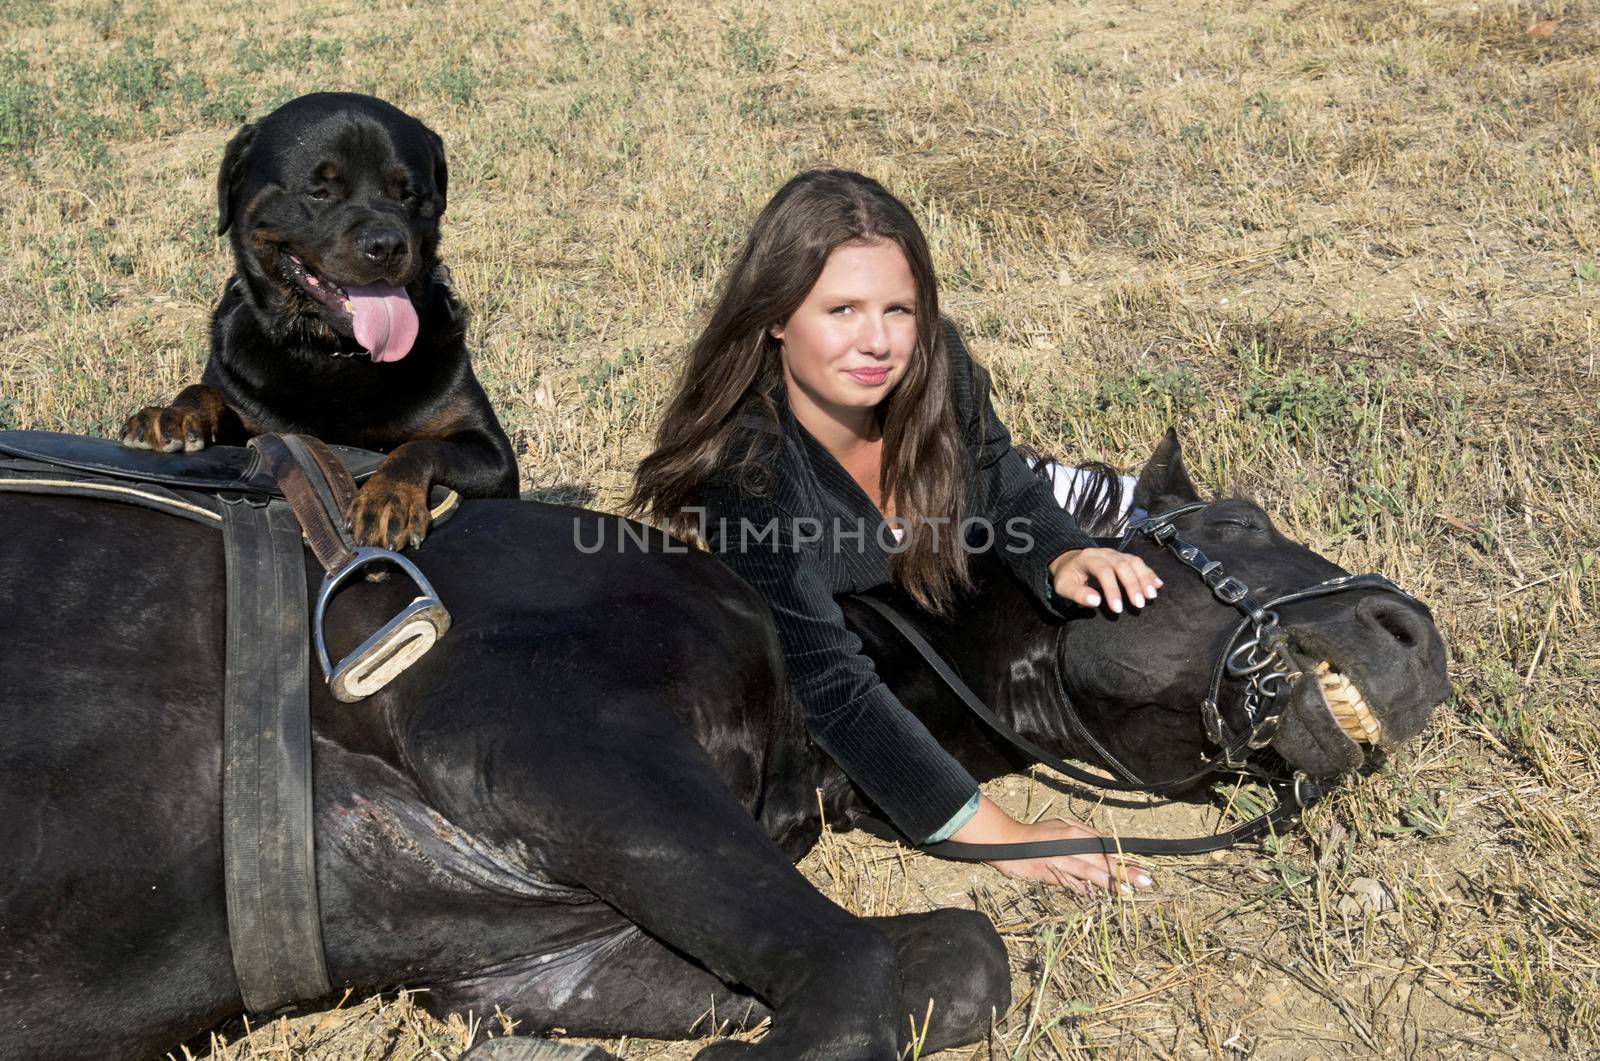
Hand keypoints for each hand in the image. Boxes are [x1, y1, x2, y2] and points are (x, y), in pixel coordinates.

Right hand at [950, 796, 1152, 894]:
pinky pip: (1071, 882)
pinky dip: (1084, 889)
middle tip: (1145, 881)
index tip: (1143, 869)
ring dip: (1110, 882)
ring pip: (1090, 871)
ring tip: (1127, 892)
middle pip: (1102, 859)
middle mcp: (1071, 844)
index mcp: (1076, 832)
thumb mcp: (1061, 826)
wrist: (1007, 842)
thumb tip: (1103, 846)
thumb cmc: (1036, 836)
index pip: (1106, 847)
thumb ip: (1082, 835)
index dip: (1124, 859)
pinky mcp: (1050, 873)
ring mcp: (1060, 859)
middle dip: (1124, 871)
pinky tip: (1096, 895)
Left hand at [1049, 547, 1161, 613]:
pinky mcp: (1124, 557)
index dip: (1112, 590)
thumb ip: (1077, 594)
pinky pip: (1139, 563)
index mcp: (1089, 558)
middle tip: (1139, 604)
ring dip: (1145, 578)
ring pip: (1134, 562)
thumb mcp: (1063, 587)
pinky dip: (1149, 573)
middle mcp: (1105, 553)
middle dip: (1132, 585)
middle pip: (1122, 565)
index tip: (1117, 609)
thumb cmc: (1068, 577)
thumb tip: (1096, 601)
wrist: (1070, 561)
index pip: (1104, 571)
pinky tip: (1158, 585)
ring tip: (1152, 595)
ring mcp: (1116, 553)